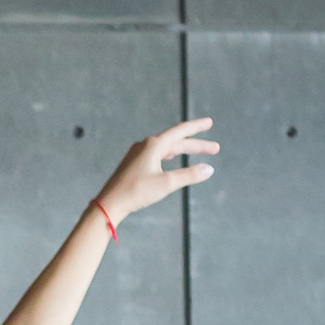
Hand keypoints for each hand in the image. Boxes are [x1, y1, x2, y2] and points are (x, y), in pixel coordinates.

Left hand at [96, 118, 215, 224]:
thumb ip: (189, 175)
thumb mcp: (166, 184)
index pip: (180, 131)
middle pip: (176, 141)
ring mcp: (138, 153)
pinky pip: (157, 153)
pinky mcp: (134, 163)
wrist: (109, 203)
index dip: (196, 127)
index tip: (210, 122)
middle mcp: (145, 145)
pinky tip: (173, 157)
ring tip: (199, 151)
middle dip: (196, 145)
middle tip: (215, 148)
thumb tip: (209, 169)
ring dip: (184, 149)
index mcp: (153, 145)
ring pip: (167, 148)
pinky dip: (170, 154)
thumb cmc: (136, 192)